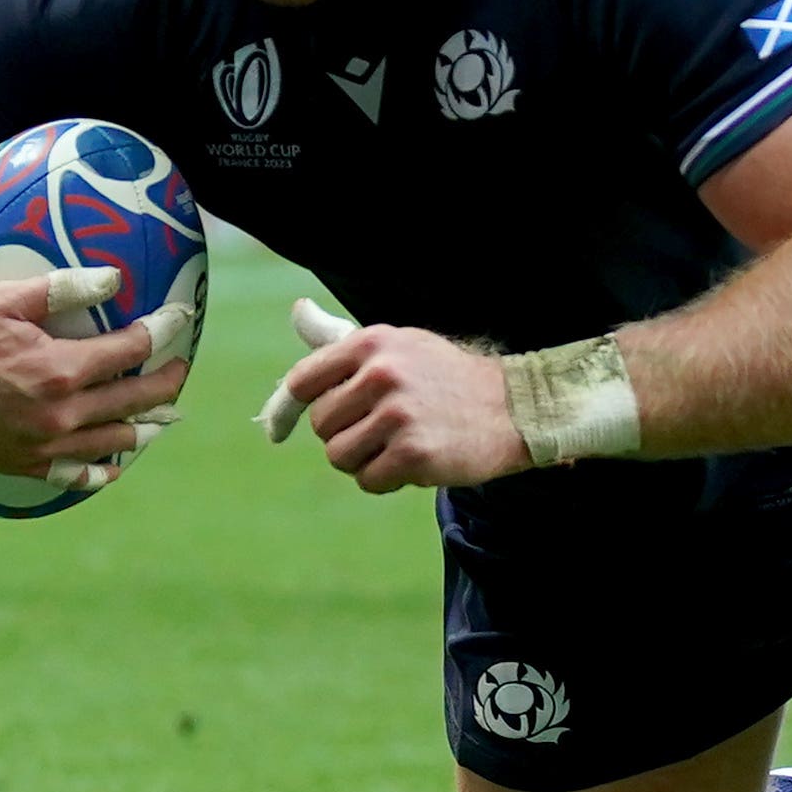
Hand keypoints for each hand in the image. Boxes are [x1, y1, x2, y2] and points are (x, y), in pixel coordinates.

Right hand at [0, 267, 185, 486]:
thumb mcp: (1, 301)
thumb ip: (61, 289)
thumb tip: (114, 279)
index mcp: (59, 370)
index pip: (130, 350)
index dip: (162, 331)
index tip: (180, 318)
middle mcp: (60, 414)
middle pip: (134, 399)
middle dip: (166, 381)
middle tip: (180, 369)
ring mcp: (45, 446)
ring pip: (116, 441)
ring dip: (147, 426)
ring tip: (164, 417)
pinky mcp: (27, 466)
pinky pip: (78, 475)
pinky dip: (103, 470)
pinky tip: (114, 464)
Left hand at [269, 306, 529, 494]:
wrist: (512, 409)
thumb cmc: (444, 377)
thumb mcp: (396, 345)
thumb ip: (341, 339)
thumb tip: (297, 310)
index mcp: (372, 342)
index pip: (303, 381)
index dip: (288, 410)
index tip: (279, 432)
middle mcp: (382, 373)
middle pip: (321, 424)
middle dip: (344, 434)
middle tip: (382, 428)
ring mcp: (398, 414)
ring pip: (339, 455)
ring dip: (362, 460)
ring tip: (397, 444)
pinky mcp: (413, 453)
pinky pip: (367, 480)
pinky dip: (384, 480)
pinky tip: (412, 463)